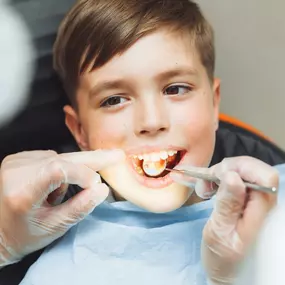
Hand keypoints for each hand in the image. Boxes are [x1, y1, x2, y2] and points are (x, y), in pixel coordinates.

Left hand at [0, 149, 124, 266]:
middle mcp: (16, 171)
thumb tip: (102, 190)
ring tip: (61, 194)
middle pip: (63, 158)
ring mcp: (16, 161)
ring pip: (61, 158)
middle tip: (115, 156)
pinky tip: (54, 185)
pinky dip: (62, 169)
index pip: (59, 170)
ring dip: (72, 171)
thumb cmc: (22, 234)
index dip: (83, 174)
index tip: (97, 185)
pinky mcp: (19, 158)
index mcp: (22, 191)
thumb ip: (79, 208)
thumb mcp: (53, 227)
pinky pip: (52, 158)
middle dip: (92, 159)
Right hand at [170, 156, 277, 284]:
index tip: (217, 177)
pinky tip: (205, 186)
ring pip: (240, 171)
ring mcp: (254, 199)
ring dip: (217, 174)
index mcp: (262, 210)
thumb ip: (228, 205)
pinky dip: (216, 178)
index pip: (264, 175)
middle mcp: (263, 201)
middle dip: (225, 170)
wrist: (227, 272)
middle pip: (251, 168)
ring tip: (203, 190)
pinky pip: (233, 179)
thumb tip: (232, 176)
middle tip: (205, 186)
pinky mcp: (244, 199)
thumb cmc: (223, 258)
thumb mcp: (220, 233)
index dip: (241, 168)